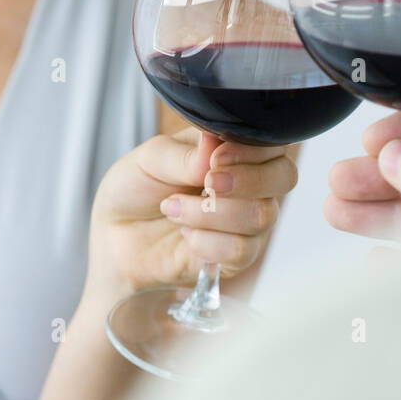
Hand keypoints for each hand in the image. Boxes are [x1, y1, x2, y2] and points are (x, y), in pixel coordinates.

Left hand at [84, 127, 297, 302]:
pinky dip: (209, 242)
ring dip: (213, 214)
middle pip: (284, 176)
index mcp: (232, 148)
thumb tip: (214, 144)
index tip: (216, 158)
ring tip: (173, 209)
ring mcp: (246, 221)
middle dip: (247, 180)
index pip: (271, 142)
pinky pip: (244, 250)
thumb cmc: (134, 191)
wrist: (116, 239)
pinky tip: (186, 235)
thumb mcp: (148, 160)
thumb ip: (183, 154)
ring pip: (262, 215)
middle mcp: (248, 183)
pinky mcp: (236, 256)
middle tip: (207, 183)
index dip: (251, 151)